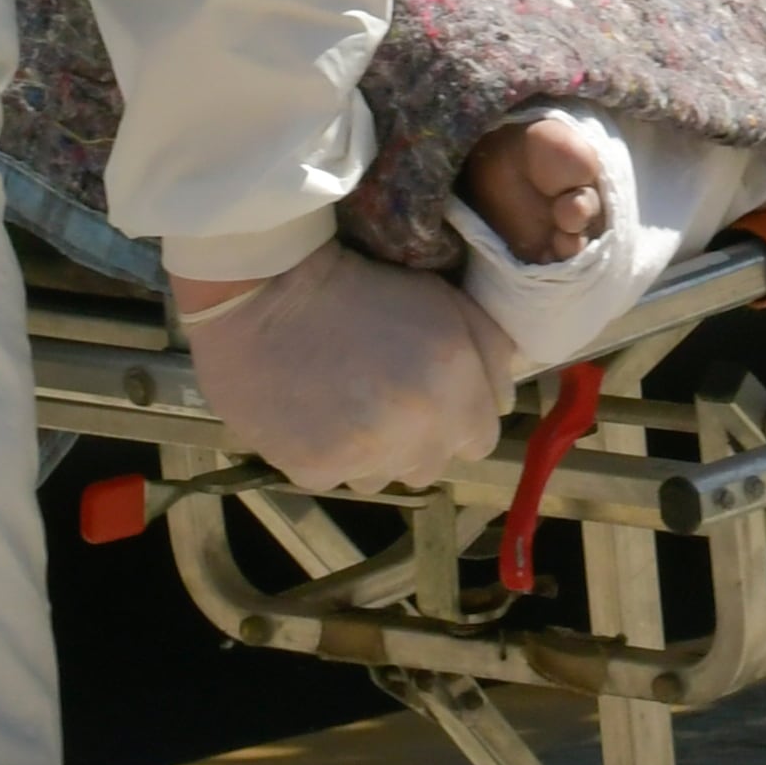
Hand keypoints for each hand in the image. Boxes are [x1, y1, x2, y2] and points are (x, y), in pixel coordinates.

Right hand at [173, 245, 516, 491]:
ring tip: (350, 406)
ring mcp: (364, 458)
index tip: (435, 395)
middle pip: (434, 464)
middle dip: (421, 438)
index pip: (481, 440)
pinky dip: (332, 455)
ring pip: (386, 477)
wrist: (265, 294)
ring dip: (378, 451)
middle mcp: (417, 432)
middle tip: (389, 397)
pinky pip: (339, 478)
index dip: (459, 416)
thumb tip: (500, 397)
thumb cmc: (361, 286)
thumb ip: (490, 351)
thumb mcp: (443, 298)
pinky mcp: (315, 471)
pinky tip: (317, 415)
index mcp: (455, 389)